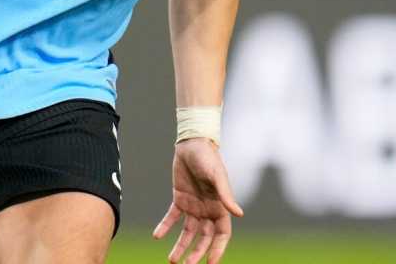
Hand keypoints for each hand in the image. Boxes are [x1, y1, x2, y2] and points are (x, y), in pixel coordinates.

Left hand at [153, 138, 243, 263]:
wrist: (192, 143)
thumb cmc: (209, 157)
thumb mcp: (217, 176)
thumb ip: (226, 195)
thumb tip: (239, 214)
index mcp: (220, 207)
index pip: (221, 234)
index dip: (217, 249)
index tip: (210, 263)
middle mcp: (208, 210)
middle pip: (203, 238)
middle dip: (196, 253)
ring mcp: (193, 206)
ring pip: (187, 232)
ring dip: (180, 246)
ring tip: (171, 260)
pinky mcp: (180, 199)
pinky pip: (172, 217)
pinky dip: (165, 227)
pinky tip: (157, 235)